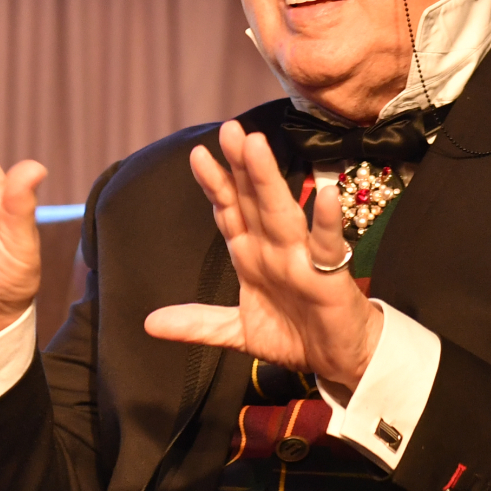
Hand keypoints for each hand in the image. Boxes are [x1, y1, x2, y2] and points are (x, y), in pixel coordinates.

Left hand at [144, 120, 382, 390]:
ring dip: (268, 180)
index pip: (230, 212)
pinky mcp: (330, 275)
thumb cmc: (296, 334)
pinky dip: (326, 221)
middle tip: (229, 130)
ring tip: (257, 145)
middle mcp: (274, 248)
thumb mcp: (239, 331)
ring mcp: (302, 258)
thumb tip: (149, 323)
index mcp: (251, 255)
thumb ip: (199, 323)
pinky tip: (326, 194)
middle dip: (240, 166)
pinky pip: (327, 245)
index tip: (198, 154)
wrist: (341, 360)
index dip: (214, 184)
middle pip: (253, 200)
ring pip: (281, 213)